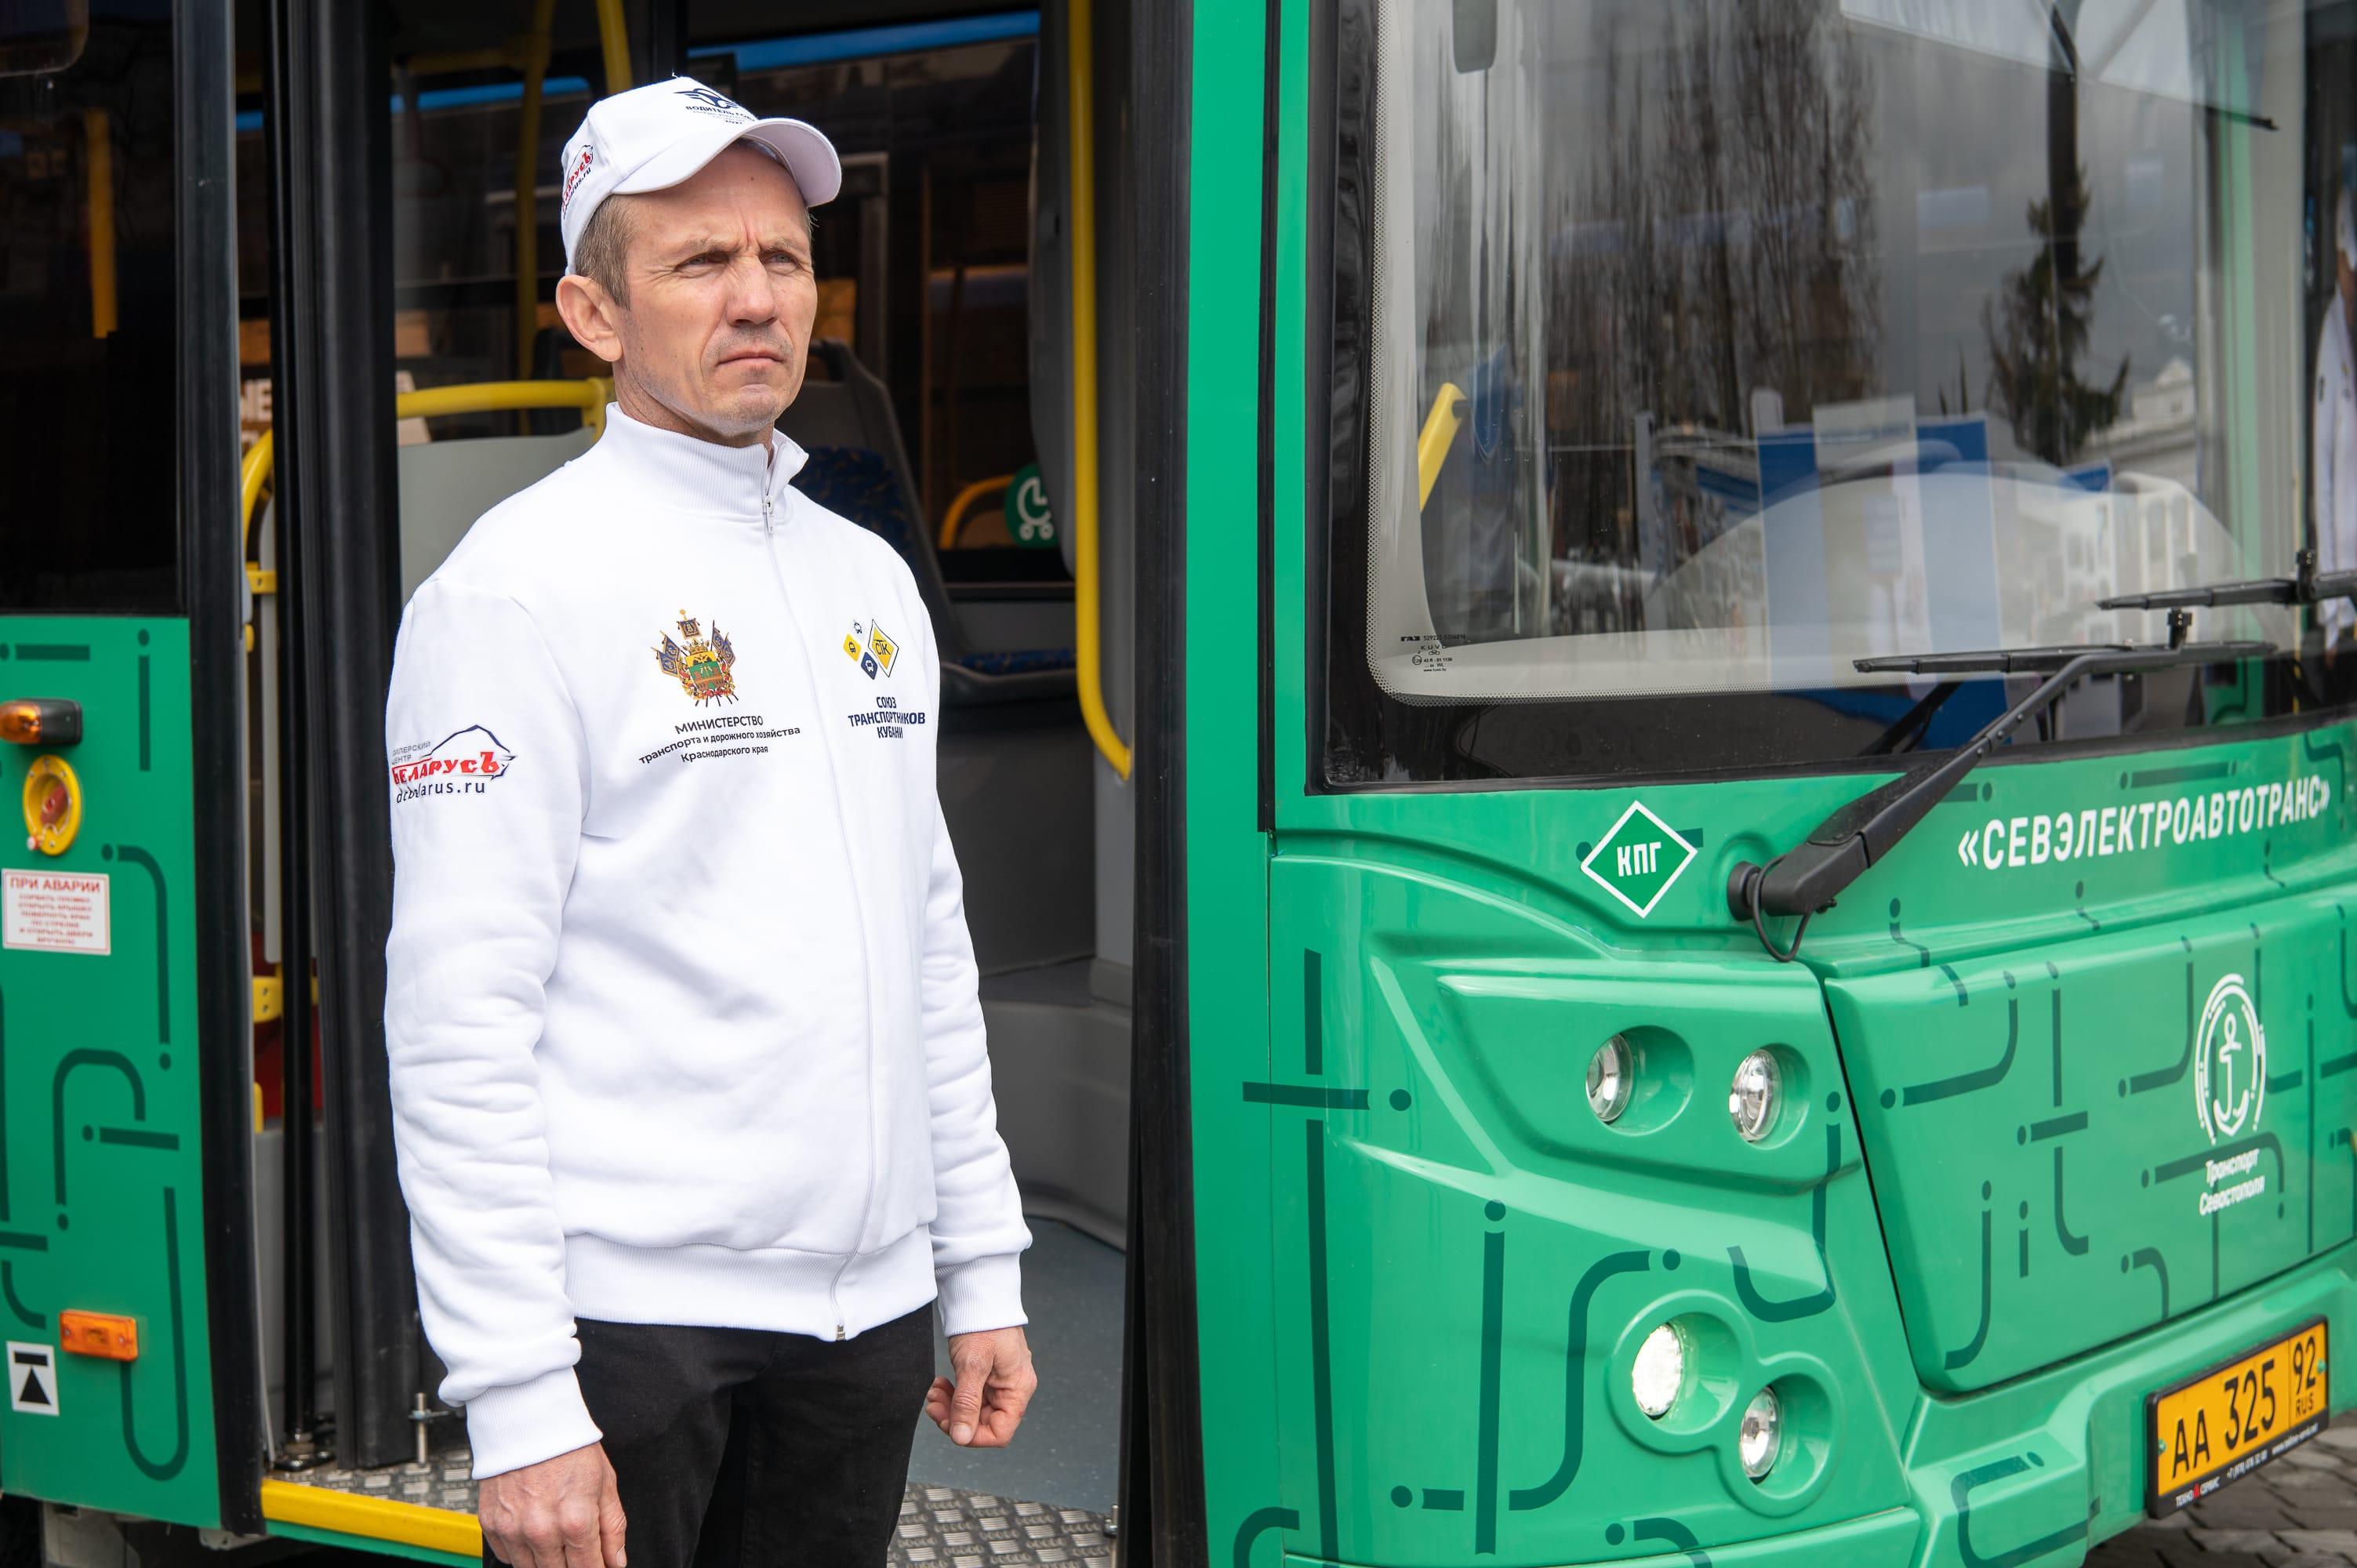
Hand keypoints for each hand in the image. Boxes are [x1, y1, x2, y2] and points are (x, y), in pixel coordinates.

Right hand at [478, 1440, 626, 1567]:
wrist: (526, 1419)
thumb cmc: (567, 1445)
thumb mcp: (605, 1483)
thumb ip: (613, 1527)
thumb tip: (616, 1561)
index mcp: (575, 1521)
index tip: (598, 1566)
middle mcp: (541, 1531)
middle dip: (572, 1566)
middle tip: (576, 1549)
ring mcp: (513, 1529)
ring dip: (545, 1560)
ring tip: (555, 1537)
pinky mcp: (491, 1524)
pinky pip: (507, 1555)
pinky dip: (520, 1550)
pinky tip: (532, 1529)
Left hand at [927, 1325, 1036, 1447]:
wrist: (979, 1294)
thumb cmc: (983, 1324)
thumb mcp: (973, 1365)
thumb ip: (967, 1403)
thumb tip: (961, 1437)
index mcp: (1018, 1389)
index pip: (1000, 1433)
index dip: (973, 1436)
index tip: (951, 1426)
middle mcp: (1012, 1389)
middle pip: (984, 1423)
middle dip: (956, 1419)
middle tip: (934, 1406)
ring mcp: (999, 1382)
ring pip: (974, 1411)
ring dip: (951, 1407)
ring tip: (934, 1392)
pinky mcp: (986, 1375)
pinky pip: (970, 1396)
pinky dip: (953, 1395)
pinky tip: (940, 1384)